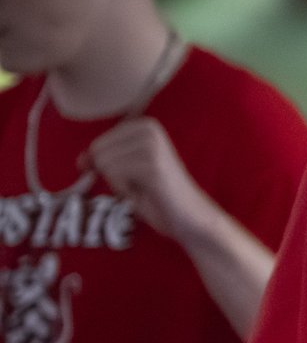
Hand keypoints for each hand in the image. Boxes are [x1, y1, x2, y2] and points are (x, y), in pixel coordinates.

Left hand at [84, 118, 212, 241]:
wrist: (189, 217)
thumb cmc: (157, 195)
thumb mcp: (126, 170)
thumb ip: (103, 159)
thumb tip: (81, 160)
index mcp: (145, 125)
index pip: (98, 145)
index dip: (107, 167)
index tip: (132, 177)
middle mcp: (149, 129)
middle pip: (99, 152)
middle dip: (113, 176)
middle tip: (139, 185)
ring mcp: (152, 146)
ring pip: (104, 164)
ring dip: (119, 184)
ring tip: (144, 189)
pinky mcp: (152, 165)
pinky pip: (114, 175)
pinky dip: (124, 191)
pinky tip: (145, 194)